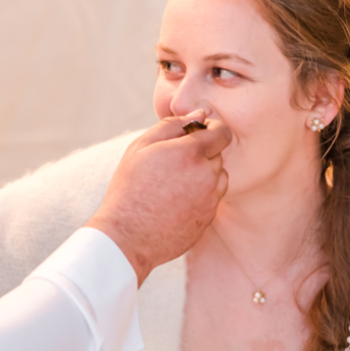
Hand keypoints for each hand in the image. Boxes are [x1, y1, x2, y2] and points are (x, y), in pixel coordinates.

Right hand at [86, 111, 230, 283]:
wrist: (128, 236)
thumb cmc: (129, 189)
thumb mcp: (140, 148)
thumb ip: (171, 126)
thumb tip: (199, 115)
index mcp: (190, 153)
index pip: (221, 132)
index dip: (212, 129)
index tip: (199, 133)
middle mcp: (206, 175)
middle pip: (218, 155)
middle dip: (201, 154)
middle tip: (174, 164)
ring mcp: (211, 199)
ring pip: (219, 177)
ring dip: (204, 175)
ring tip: (175, 184)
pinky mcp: (209, 218)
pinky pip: (214, 198)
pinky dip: (202, 195)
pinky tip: (177, 201)